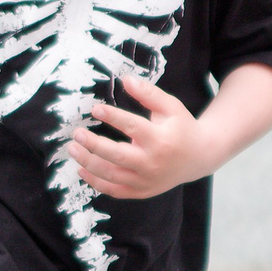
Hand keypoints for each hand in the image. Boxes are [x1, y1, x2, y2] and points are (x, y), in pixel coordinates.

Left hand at [66, 71, 210, 200]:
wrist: (198, 157)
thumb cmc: (182, 128)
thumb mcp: (171, 106)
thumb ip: (148, 93)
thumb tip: (125, 79)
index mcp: (160, 140)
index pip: (131, 127)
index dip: (112, 117)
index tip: (95, 109)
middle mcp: (152, 163)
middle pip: (116, 155)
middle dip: (93, 145)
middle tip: (77, 134)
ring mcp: (146, 180)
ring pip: (111, 175)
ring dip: (88, 163)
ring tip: (73, 149)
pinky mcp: (141, 191)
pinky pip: (114, 190)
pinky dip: (96, 182)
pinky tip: (82, 170)